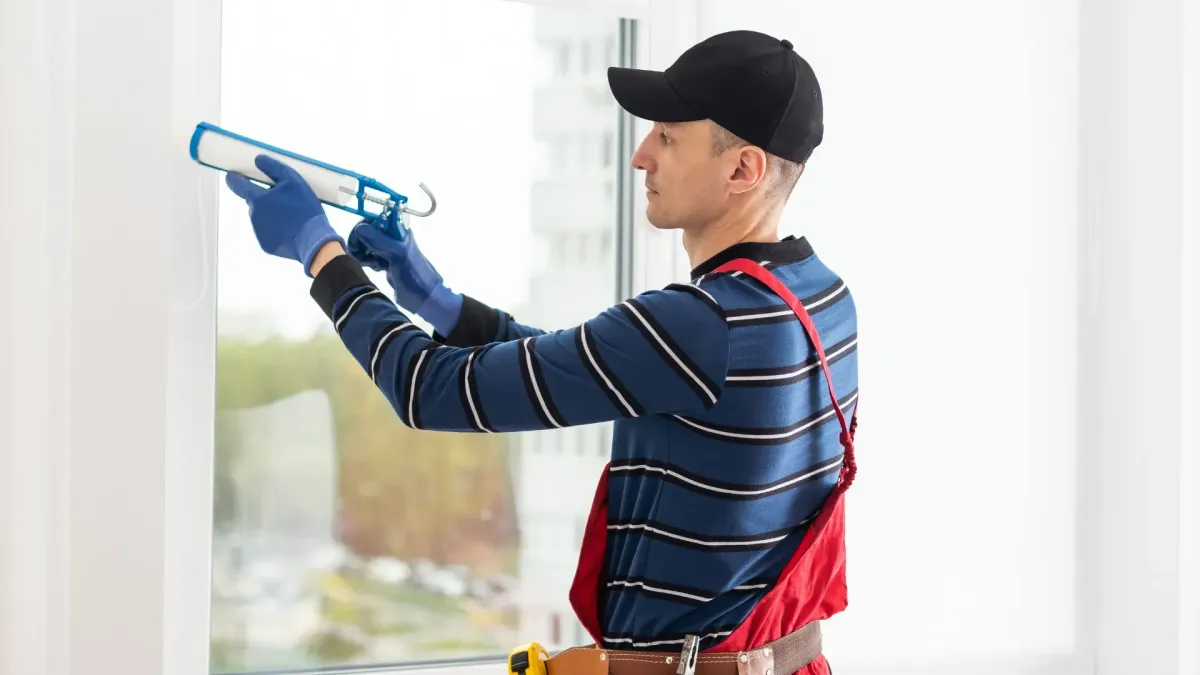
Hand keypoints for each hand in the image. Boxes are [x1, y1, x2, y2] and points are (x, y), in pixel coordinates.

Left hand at [225, 154, 344, 275]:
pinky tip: (292, 229)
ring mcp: (259, 232)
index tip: (231, 176)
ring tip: (293, 217)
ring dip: (272, 215)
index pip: (239, 185)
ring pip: (262, 218)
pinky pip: (269, 233)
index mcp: (258, 198)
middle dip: (265, 200)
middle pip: (255, 202)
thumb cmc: (304, 209)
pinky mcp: (267, 245)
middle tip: (285, 201)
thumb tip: (258, 159)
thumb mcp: (293, 181)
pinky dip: (277, 230)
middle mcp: (254, 215)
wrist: (313, 240)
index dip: (234, 179)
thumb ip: (273, 168)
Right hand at [347, 221, 462, 334]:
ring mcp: (390, 251)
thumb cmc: (414, 274)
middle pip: (368, 232)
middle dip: (360, 242)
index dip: (363, 228)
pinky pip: (371, 257)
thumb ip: (381, 241)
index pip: (374, 220)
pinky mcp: (387, 263)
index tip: (356, 242)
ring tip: (369, 264)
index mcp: (399, 231)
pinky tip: (374, 268)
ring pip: (368, 245)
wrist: (423, 297)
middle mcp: (393, 238)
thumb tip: (360, 229)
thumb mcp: (398, 254)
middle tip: (358, 255)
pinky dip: (368, 261)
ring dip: (363, 252)